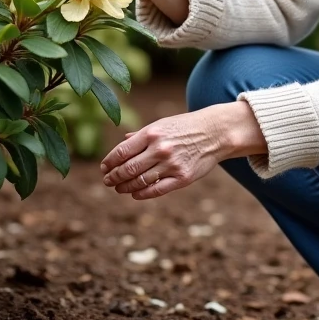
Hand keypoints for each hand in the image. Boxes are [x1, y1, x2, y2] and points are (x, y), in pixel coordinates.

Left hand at [99, 103, 263, 199]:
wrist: (214, 133)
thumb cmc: (185, 127)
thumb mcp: (162, 125)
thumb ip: (141, 136)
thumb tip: (122, 142)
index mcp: (152, 133)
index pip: (122, 152)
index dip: (109, 162)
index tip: (104, 168)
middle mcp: (160, 149)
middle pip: (128, 169)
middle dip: (114, 177)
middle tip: (107, 181)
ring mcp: (171, 164)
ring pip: (140, 181)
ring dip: (125, 187)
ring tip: (119, 188)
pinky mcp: (182, 178)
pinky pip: (156, 190)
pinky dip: (141, 194)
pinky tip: (134, 194)